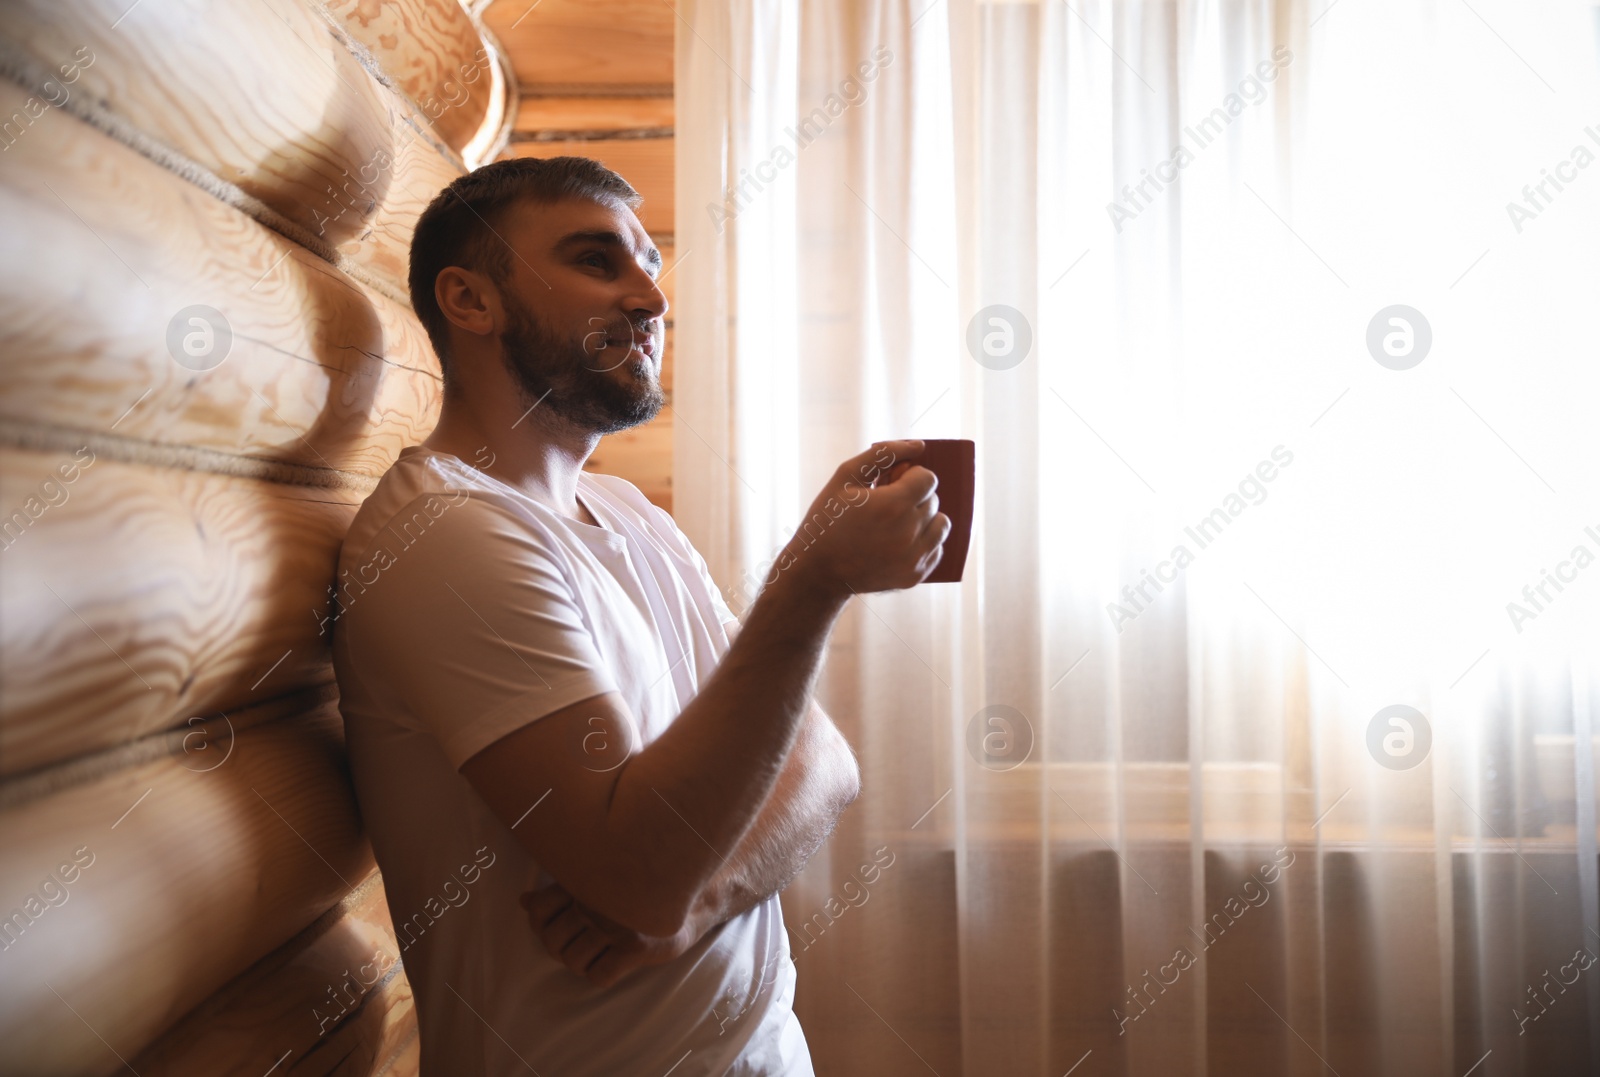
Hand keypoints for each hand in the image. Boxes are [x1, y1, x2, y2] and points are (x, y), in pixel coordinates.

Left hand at [520, 881, 707, 988]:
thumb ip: (561, 891)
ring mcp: (617, 925)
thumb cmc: (637, 891)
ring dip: (580, 963)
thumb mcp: (599, 882)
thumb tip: (522, 901)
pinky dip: (600, 975)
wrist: (692, 899)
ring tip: (595, 953)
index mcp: (586, 880)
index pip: (539, 909)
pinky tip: (612, 963)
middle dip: (560, 949)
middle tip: (576, 945)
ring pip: (572, 961)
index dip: (539, 925)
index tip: (555, 926)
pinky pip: (598, 977)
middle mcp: (598, 901)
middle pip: (552, 941)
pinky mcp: (635, 948)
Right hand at [780, 439, 950, 598]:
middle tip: (885, 504)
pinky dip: (923, 542)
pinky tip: (897, 543)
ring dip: (924, 518)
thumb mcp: (846, 477)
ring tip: (896, 523)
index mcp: (893, 505)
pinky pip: (937, 549)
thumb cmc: (828, 519)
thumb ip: (883, 454)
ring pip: (941, 525)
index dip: (909, 476)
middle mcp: (909, 533)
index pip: (928, 478)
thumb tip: (919, 446)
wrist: (817, 572)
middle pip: (934, 500)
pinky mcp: (915, 576)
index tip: (890, 484)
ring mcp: (914, 558)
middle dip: (914, 496)